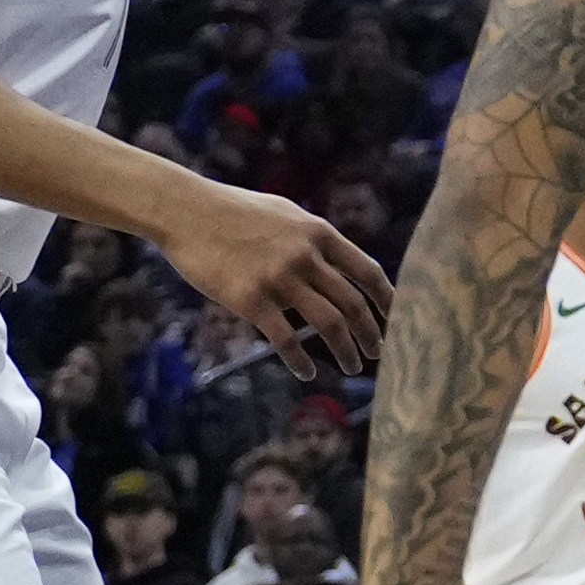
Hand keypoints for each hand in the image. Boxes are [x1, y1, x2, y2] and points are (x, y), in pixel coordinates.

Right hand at [155, 177, 389, 380]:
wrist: (187, 211)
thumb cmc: (234, 211)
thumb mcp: (286, 214)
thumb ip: (314, 238)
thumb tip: (338, 262)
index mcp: (318, 233)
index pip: (367, 272)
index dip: (387, 300)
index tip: (397, 319)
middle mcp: (306, 256)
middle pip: (353, 304)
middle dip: (370, 333)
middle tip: (377, 352)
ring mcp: (279, 278)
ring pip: (328, 324)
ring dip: (346, 350)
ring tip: (352, 367)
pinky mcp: (250, 299)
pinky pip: (285, 339)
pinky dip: (300, 360)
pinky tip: (306, 373)